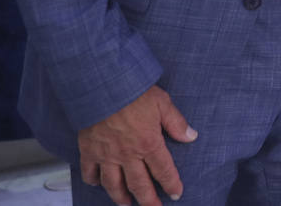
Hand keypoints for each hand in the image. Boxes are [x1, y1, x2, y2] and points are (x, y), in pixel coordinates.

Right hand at [78, 85, 195, 205]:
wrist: (102, 87)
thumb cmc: (134, 92)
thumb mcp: (162, 103)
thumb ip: (176, 123)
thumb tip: (191, 136)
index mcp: (149, 144)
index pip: (163, 171)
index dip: (171, 184)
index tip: (177, 194)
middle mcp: (128, 155)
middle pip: (139, 185)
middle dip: (148, 201)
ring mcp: (106, 156)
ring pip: (113, 185)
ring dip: (121, 198)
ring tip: (126, 205)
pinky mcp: (89, 151)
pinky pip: (90, 173)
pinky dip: (93, 181)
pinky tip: (98, 184)